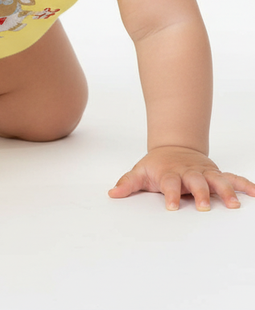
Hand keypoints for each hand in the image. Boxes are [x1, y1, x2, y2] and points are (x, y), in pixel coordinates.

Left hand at [108, 146, 254, 210]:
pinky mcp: (216, 174)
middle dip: (200, 193)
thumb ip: (128, 183)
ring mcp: (204, 172)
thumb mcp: (140, 171)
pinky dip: (245, 184)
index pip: (170, 183)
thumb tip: (112, 194)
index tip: (172, 207)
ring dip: (225, 191)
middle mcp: (190, 172)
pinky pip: (233, 178)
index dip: (170, 194)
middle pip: (196, 181)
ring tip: (233, 204)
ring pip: (217, 180)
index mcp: (170, 173)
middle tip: (203, 207)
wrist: (174, 147)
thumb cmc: (157, 165)